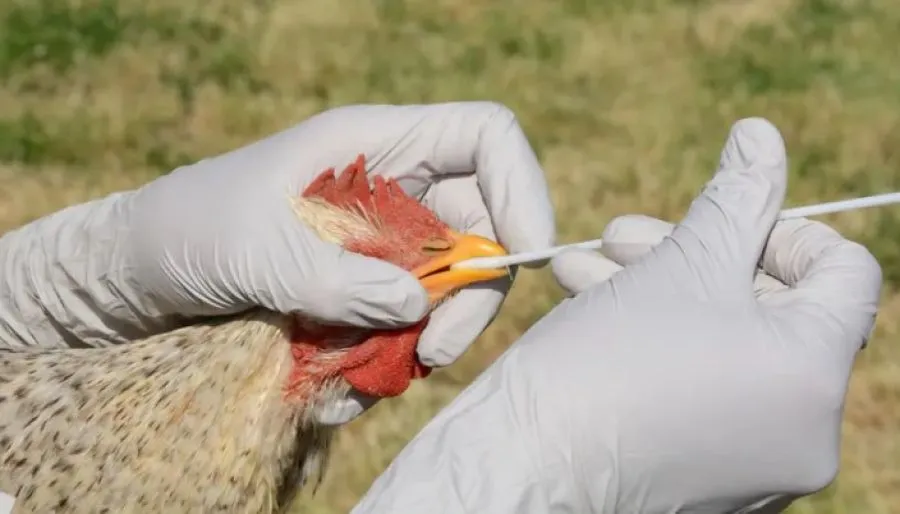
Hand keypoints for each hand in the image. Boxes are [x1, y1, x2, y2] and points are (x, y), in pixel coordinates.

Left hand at [0, 102, 553, 417]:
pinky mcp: (366, 288)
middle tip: (435, 350)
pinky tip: (341, 382)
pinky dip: (389, 358)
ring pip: (448, 286)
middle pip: (482, 225)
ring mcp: (382, 242)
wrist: (140, 272)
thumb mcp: (256, 250)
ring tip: (369, 375)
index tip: (523, 256)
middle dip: (472, 292)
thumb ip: (338, 280)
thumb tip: (418, 309)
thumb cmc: (188, 230)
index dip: (521, 187)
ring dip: (426, 336)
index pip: (486, 138)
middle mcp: (393, 188)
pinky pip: (408, 324)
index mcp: (376, 144)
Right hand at [350, 118, 882, 512]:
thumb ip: (737, 196)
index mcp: (812, 375)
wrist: (524, 466)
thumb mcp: (677, 263)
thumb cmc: (600, 365)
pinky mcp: (714, 475)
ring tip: (589, 265)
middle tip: (627, 234)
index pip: (846, 274)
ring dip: (662, 291)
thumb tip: (763, 135)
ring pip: (729, 346)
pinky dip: (661, 344)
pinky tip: (593, 305)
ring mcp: (760, 462)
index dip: (785, 228)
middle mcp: (804, 431)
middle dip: (696, 254)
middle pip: (775, 308)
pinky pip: (706, 389)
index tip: (722, 219)